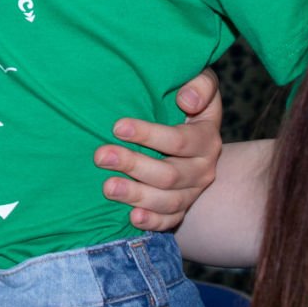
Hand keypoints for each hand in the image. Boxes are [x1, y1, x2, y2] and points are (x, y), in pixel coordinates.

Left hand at [94, 69, 222, 230]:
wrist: (193, 133)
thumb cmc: (187, 99)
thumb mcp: (201, 83)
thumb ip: (201, 84)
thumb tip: (187, 100)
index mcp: (207, 137)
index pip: (180, 141)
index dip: (149, 135)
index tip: (117, 126)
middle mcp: (203, 168)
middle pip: (169, 174)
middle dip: (133, 165)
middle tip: (100, 156)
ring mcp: (193, 192)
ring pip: (168, 201)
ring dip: (136, 195)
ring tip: (107, 187)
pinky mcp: (181, 208)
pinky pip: (170, 221)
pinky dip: (152, 222)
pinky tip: (132, 218)